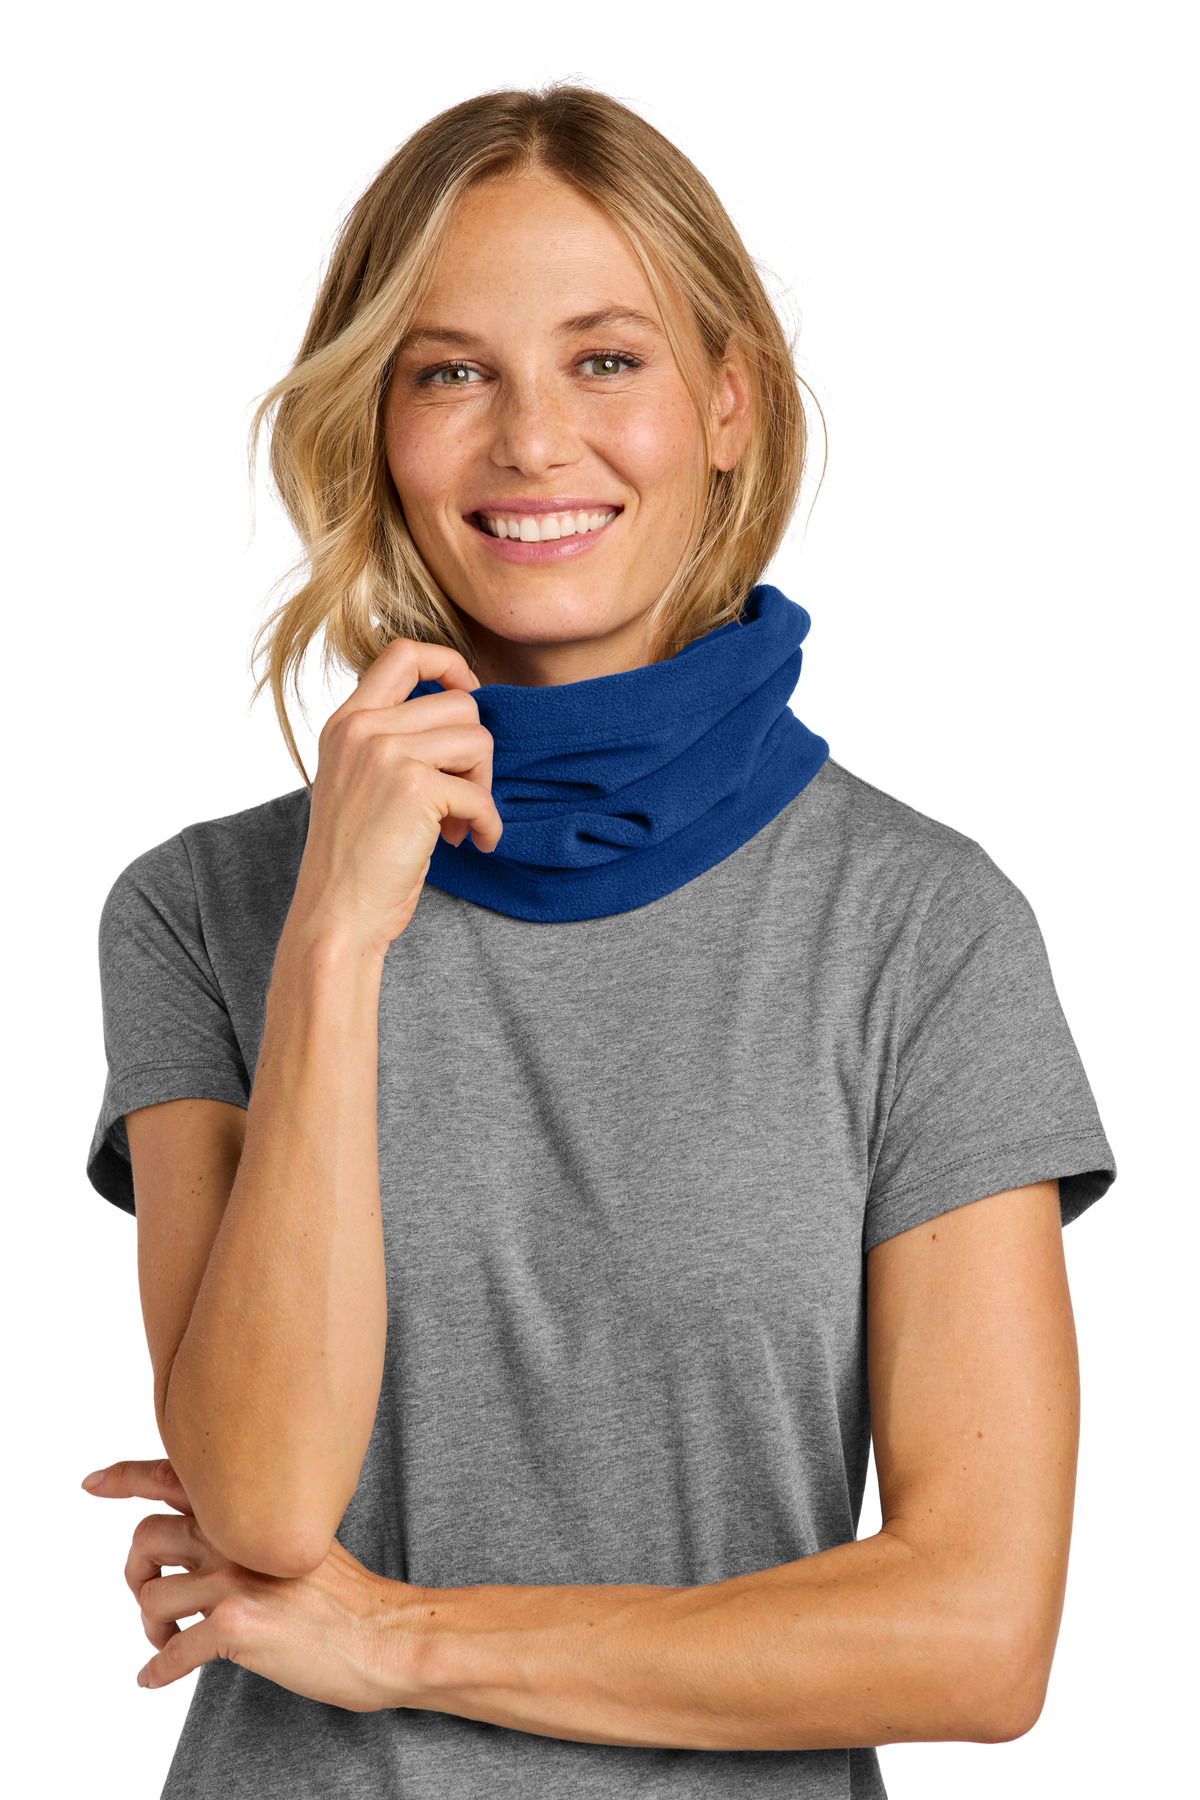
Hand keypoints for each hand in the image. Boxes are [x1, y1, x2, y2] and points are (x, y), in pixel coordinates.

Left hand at [82, 1459, 423, 1709]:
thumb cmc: (345, 1595)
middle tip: (150, 1595)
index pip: (176, 1475)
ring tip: (168, 1638)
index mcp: (253, 1507)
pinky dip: (157, 1669)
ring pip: (151, 1594)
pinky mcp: (235, 1624)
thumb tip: (209, 1543)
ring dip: (150, 1624)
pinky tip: (157, 1677)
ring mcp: (235, 1576)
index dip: (126, 1477)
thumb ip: (254, 1528)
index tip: (93, 1482)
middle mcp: (237, 1533)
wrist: (382, 1634)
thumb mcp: (300, 1537)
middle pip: (145, 1537)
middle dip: (136, 1571)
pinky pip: (169, 1651)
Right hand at [295, 639, 502, 951]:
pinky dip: (489, 823)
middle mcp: (363, 729)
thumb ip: (393, 742)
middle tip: (464, 797)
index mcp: (346, 722)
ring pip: (478, 740)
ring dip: (483, 787)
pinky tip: (475, 842)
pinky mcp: (416, 788)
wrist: (337, 914)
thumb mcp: (358, 782)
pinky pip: (481, 794)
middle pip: (460, 704)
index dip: (449, 663)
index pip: (403, 652)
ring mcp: (387, 754)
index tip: (469, 692)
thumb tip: (465, 718)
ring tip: (462, 822)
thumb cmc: (355, 859)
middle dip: (476, 755)